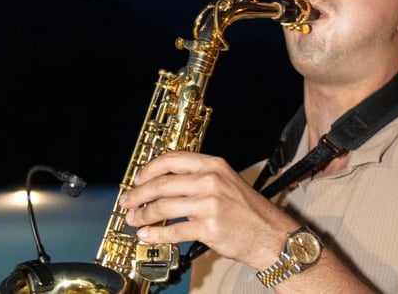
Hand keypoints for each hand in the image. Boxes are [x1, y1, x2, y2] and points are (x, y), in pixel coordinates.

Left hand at [118, 151, 294, 268]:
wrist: (270, 234)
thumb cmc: (247, 211)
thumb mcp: (226, 182)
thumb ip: (198, 178)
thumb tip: (163, 183)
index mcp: (213, 165)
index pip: (172, 160)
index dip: (149, 169)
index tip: (137, 179)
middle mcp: (210, 180)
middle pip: (162, 184)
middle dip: (138, 194)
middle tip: (127, 202)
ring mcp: (210, 204)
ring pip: (163, 207)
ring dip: (143, 215)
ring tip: (133, 220)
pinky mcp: (208, 227)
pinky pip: (173, 230)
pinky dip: (156, 234)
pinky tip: (146, 235)